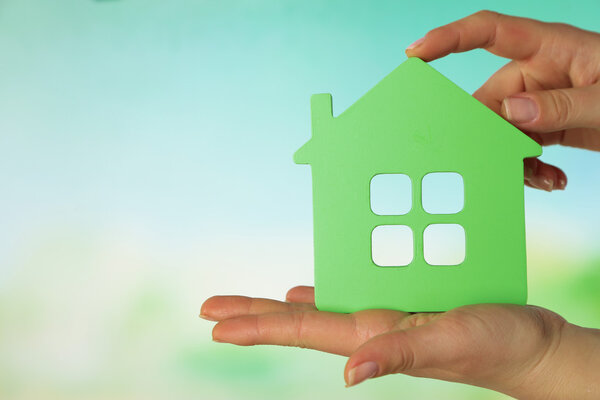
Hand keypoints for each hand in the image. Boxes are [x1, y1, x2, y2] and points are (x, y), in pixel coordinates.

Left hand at [200, 286, 599, 398]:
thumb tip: (348, 374)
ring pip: (320, 309)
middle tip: (210, 309)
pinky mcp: (404, 308)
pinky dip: (324, 294)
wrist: (529, 345)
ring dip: (282, 307)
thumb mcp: (450, 344)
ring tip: (252, 305)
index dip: (256, 326)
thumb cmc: (496, 347)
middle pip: (298, 321)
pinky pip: (351, 298)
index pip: (301, 330)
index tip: (213, 323)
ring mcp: (386, 320)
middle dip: (252, 316)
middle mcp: (371, 329)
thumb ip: (399, 354)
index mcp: (372, 336)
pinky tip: (309, 291)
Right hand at [406, 10, 599, 191]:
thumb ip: (563, 106)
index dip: (448, 39)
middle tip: (503, 161)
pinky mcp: (546, 123)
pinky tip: (551, 179)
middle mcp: (537, 71)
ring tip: (545, 179)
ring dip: (514, 159)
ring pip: (500, 130)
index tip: (415, 54)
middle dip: (488, 134)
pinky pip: (520, 145)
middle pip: (488, 99)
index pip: (489, 31)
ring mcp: (539, 99)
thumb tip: (511, 114)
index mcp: (551, 47)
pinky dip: (529, 167)